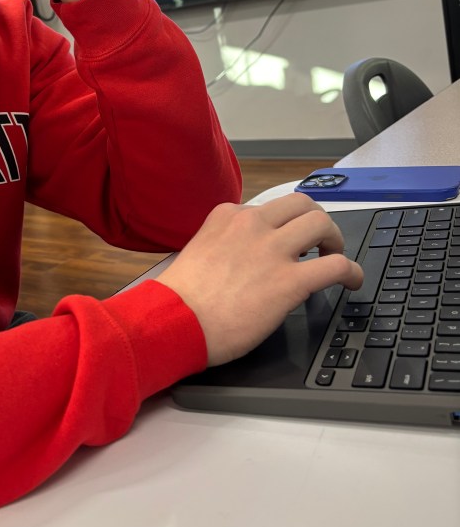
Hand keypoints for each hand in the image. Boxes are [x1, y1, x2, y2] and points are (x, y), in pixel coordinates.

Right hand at [158, 193, 362, 365]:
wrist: (173, 321)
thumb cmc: (179, 298)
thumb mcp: (199, 251)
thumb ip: (224, 244)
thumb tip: (245, 259)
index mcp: (228, 216)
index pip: (268, 208)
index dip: (283, 226)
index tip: (286, 242)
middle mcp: (252, 224)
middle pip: (302, 204)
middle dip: (316, 221)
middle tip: (319, 243)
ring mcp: (273, 250)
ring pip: (322, 223)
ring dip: (334, 239)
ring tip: (334, 257)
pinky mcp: (289, 281)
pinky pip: (337, 265)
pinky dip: (352, 271)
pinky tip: (353, 282)